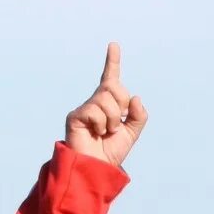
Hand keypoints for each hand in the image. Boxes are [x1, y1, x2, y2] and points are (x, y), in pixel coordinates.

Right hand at [63, 43, 147, 166]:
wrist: (96, 168)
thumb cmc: (111, 152)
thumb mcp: (132, 133)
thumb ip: (138, 116)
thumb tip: (135, 97)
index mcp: (109, 104)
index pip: (111, 79)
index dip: (112, 62)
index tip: (114, 45)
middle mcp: (96, 102)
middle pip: (114, 87)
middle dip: (122, 105)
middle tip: (117, 124)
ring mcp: (85, 108)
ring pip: (106, 99)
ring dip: (112, 119)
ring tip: (106, 132)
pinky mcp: (76, 116)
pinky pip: (95, 110)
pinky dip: (102, 124)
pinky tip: (96, 133)